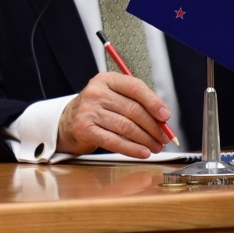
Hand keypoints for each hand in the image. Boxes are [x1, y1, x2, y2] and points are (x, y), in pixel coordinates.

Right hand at [57, 72, 171, 157]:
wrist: (67, 122)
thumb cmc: (97, 110)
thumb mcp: (113, 97)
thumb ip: (136, 103)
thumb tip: (162, 119)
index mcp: (106, 80)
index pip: (135, 87)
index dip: (153, 102)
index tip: (165, 116)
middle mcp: (95, 92)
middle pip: (133, 110)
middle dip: (154, 127)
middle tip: (164, 137)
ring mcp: (88, 111)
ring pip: (126, 127)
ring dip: (146, 140)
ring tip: (156, 147)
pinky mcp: (84, 129)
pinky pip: (114, 141)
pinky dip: (132, 149)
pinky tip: (143, 152)